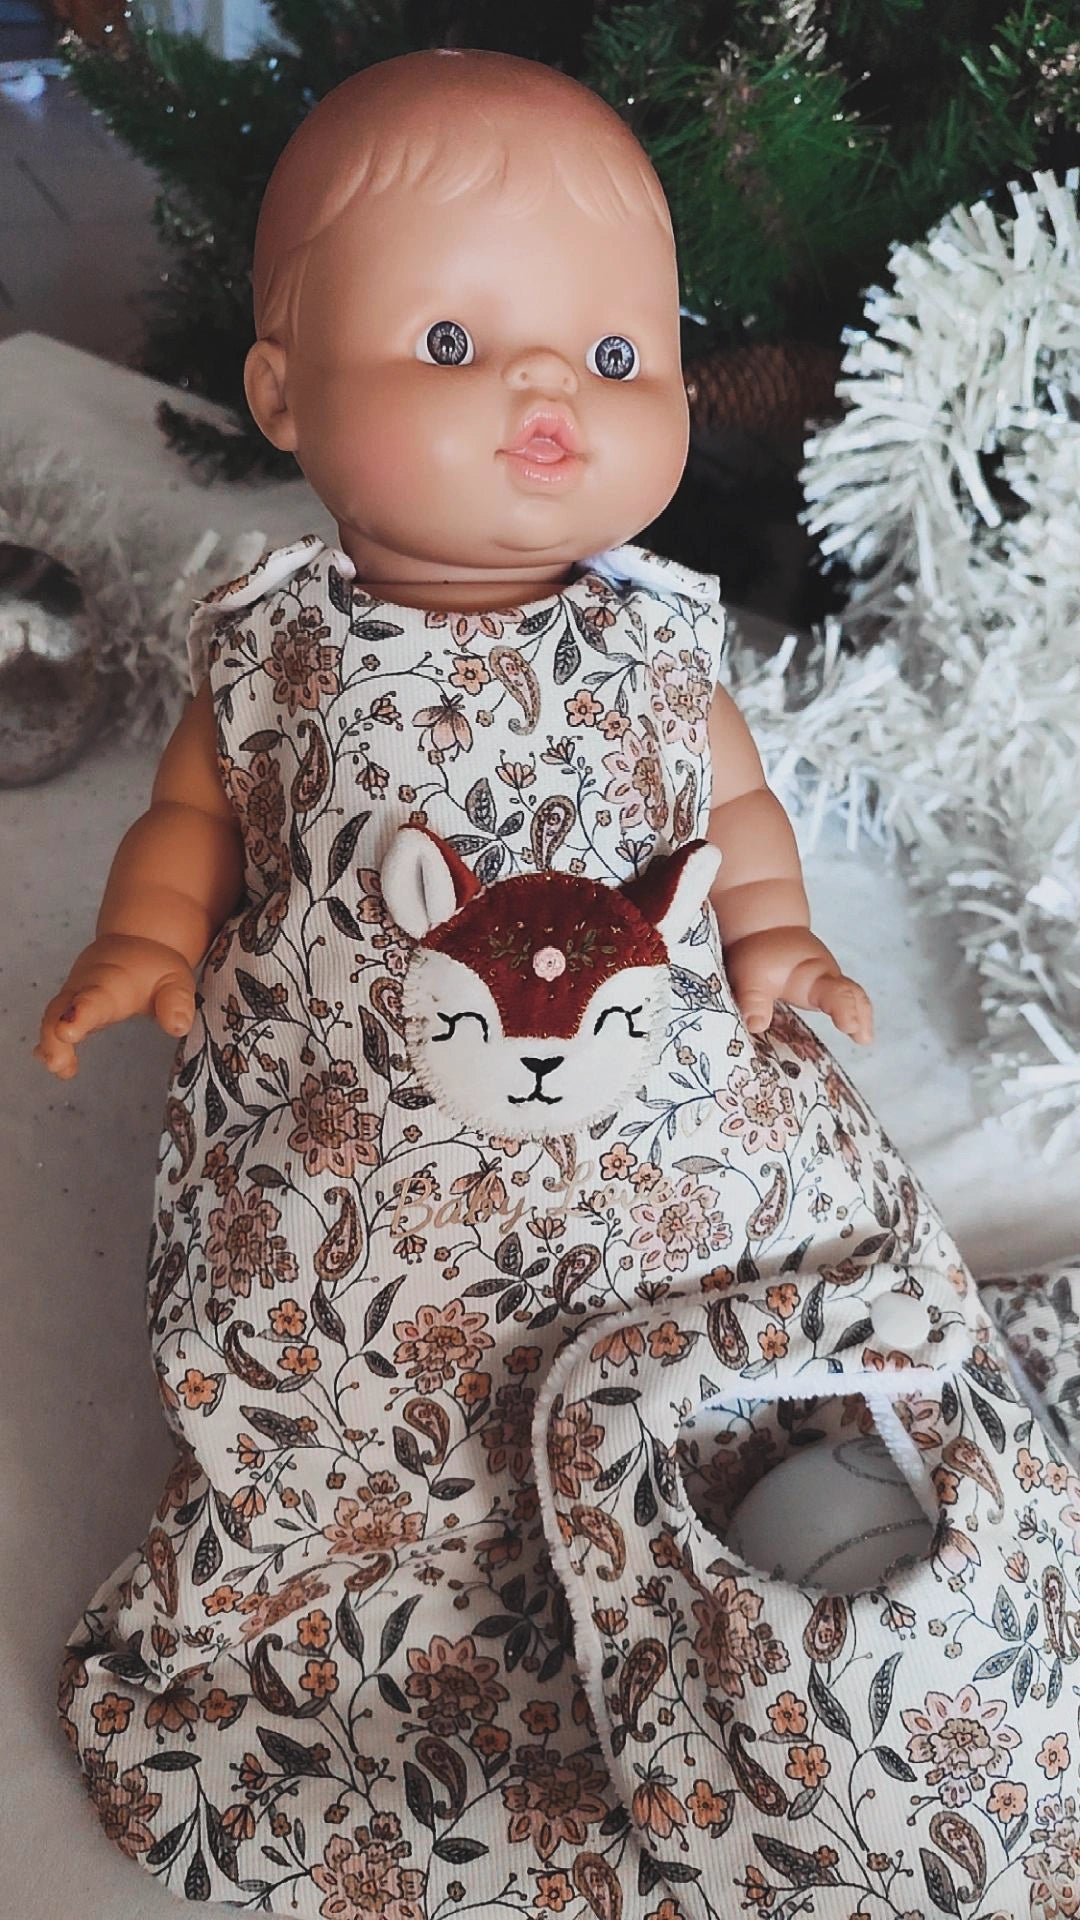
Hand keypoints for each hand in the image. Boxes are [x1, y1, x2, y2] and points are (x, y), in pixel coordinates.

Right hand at [34, 934, 196, 1078]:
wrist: (137, 945)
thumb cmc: (155, 968)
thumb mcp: (175, 979)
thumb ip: (176, 1000)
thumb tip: (178, 1026)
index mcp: (112, 982)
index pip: (94, 997)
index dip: (81, 1013)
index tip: (70, 1030)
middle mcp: (85, 987)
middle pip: (62, 1008)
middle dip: (56, 1033)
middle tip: (56, 1062)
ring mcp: (74, 997)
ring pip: (54, 1017)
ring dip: (51, 1044)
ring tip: (58, 1068)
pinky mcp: (70, 1008)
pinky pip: (55, 1024)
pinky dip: (52, 1045)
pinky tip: (60, 1068)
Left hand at [724, 926, 872, 1044]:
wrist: (767, 933)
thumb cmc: (760, 954)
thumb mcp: (751, 976)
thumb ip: (754, 1000)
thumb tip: (756, 1025)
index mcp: (813, 975)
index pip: (833, 992)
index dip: (844, 1010)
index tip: (850, 1027)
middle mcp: (827, 979)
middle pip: (851, 994)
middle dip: (860, 1014)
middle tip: (864, 1038)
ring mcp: (828, 983)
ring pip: (854, 996)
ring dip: (862, 1016)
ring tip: (865, 1039)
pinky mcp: (824, 990)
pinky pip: (845, 1001)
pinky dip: (854, 1014)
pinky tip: (857, 1034)